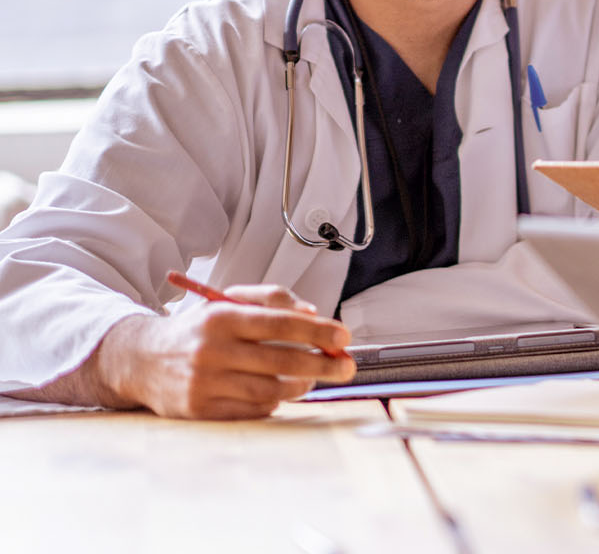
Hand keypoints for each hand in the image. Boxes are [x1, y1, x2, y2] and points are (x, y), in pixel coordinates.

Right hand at [97, 285, 353, 419]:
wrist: (140, 359)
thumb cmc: (197, 329)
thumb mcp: (227, 301)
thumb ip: (272, 299)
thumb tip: (312, 313)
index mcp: (220, 317)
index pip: (280, 324)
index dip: (317, 331)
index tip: (343, 337)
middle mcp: (210, 351)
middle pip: (282, 361)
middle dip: (324, 364)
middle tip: (348, 366)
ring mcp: (204, 384)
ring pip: (272, 389)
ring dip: (302, 384)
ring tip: (311, 377)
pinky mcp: (200, 410)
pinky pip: (254, 409)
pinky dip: (273, 400)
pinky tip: (276, 390)